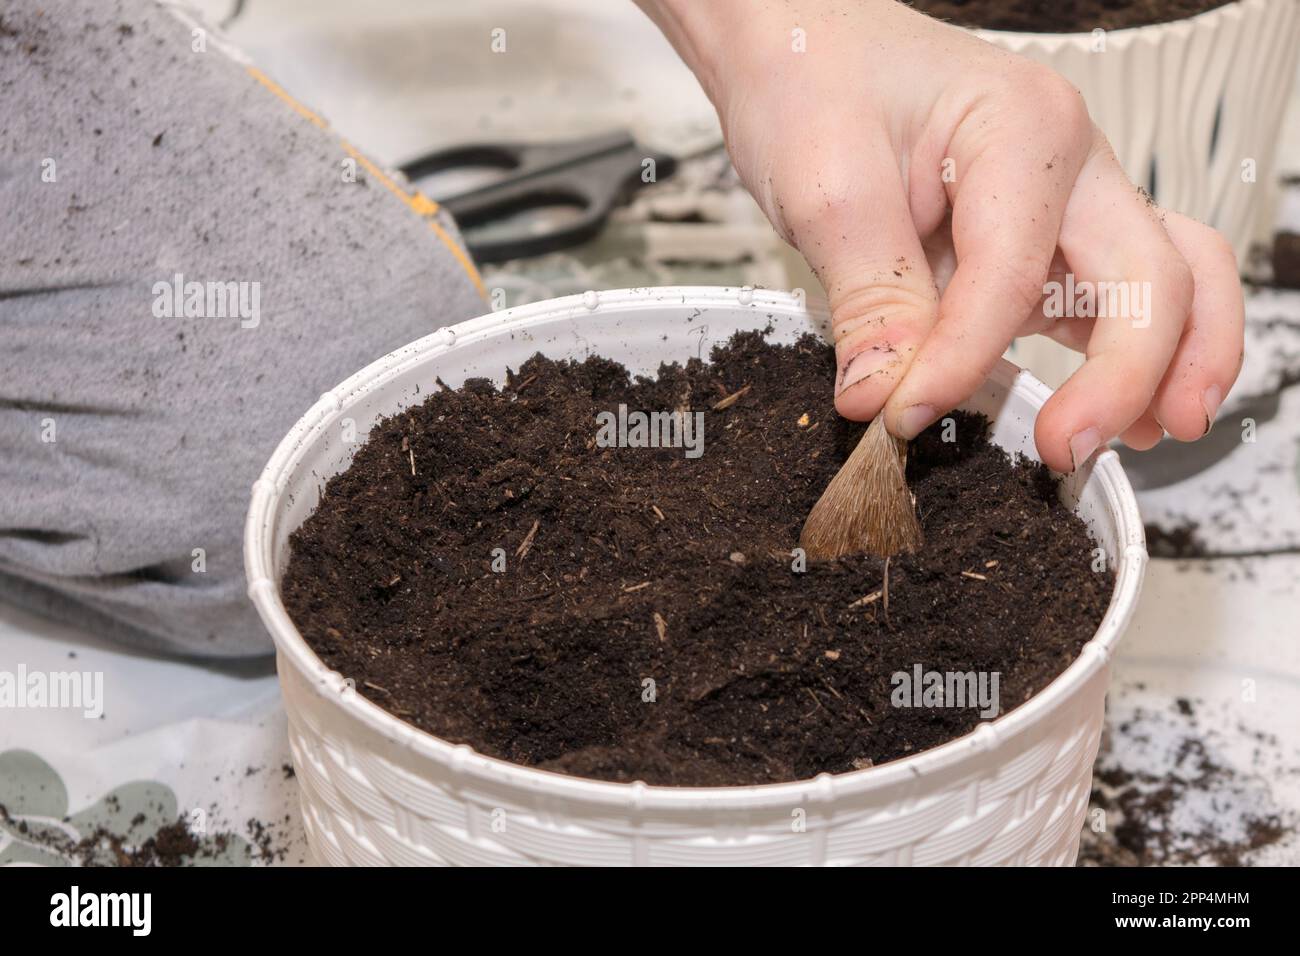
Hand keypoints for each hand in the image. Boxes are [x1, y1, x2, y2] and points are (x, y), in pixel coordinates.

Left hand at [638, 0, 1243, 471]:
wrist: (802, 44)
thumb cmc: (816, 79)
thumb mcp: (826, 188)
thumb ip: (868, 299)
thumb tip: (885, 394)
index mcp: (1022, 126)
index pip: (1013, 272)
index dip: (963, 358)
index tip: (904, 414)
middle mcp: (1070, 161)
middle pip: (1149, 272)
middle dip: (1125, 371)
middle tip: (1066, 447)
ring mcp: (1068, 202)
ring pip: (1169, 280)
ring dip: (1174, 362)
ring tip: (1150, 434)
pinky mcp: (1048, 241)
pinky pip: (1124, 295)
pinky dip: (1139, 353)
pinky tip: (1127, 410)